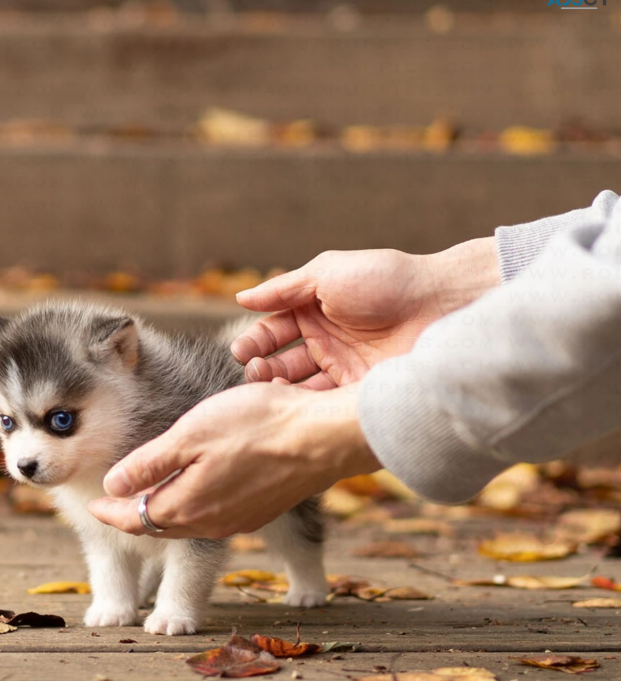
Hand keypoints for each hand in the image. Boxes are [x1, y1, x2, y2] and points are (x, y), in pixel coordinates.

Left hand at [87, 382, 379, 538]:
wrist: (322, 437)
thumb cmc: (256, 426)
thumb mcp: (190, 435)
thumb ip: (148, 464)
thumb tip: (111, 487)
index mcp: (186, 506)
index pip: (133, 519)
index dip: (108, 512)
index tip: (92, 504)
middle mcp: (211, 522)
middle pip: (160, 524)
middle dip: (132, 515)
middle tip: (114, 503)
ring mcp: (240, 518)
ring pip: (188, 520)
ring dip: (164, 509)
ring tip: (151, 493)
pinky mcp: (262, 509)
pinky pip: (215, 514)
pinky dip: (194, 504)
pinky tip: (198, 486)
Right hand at [231, 239, 498, 388]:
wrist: (439, 304)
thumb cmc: (384, 280)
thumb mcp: (326, 273)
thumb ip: (283, 289)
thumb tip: (241, 298)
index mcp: (315, 310)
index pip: (274, 329)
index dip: (255, 340)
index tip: (242, 351)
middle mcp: (327, 340)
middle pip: (283, 361)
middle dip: (262, 368)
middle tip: (254, 372)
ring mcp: (344, 368)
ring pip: (301, 386)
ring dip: (280, 390)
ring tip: (267, 390)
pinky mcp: (360, 391)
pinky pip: (326, 402)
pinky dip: (306, 406)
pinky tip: (293, 406)